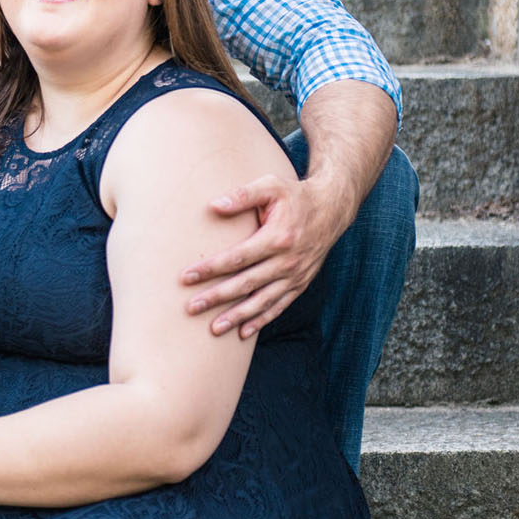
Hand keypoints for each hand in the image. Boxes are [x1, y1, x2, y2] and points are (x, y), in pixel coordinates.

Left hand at [182, 174, 336, 337]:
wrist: (332, 209)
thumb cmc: (295, 196)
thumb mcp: (271, 186)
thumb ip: (243, 195)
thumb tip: (214, 205)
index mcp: (277, 238)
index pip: (237, 257)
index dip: (210, 268)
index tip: (186, 277)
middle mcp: (287, 261)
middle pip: (246, 284)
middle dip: (217, 297)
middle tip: (191, 308)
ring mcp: (295, 276)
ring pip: (262, 301)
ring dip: (237, 316)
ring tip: (214, 328)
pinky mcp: (300, 283)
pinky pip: (279, 306)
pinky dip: (261, 320)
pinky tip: (243, 332)